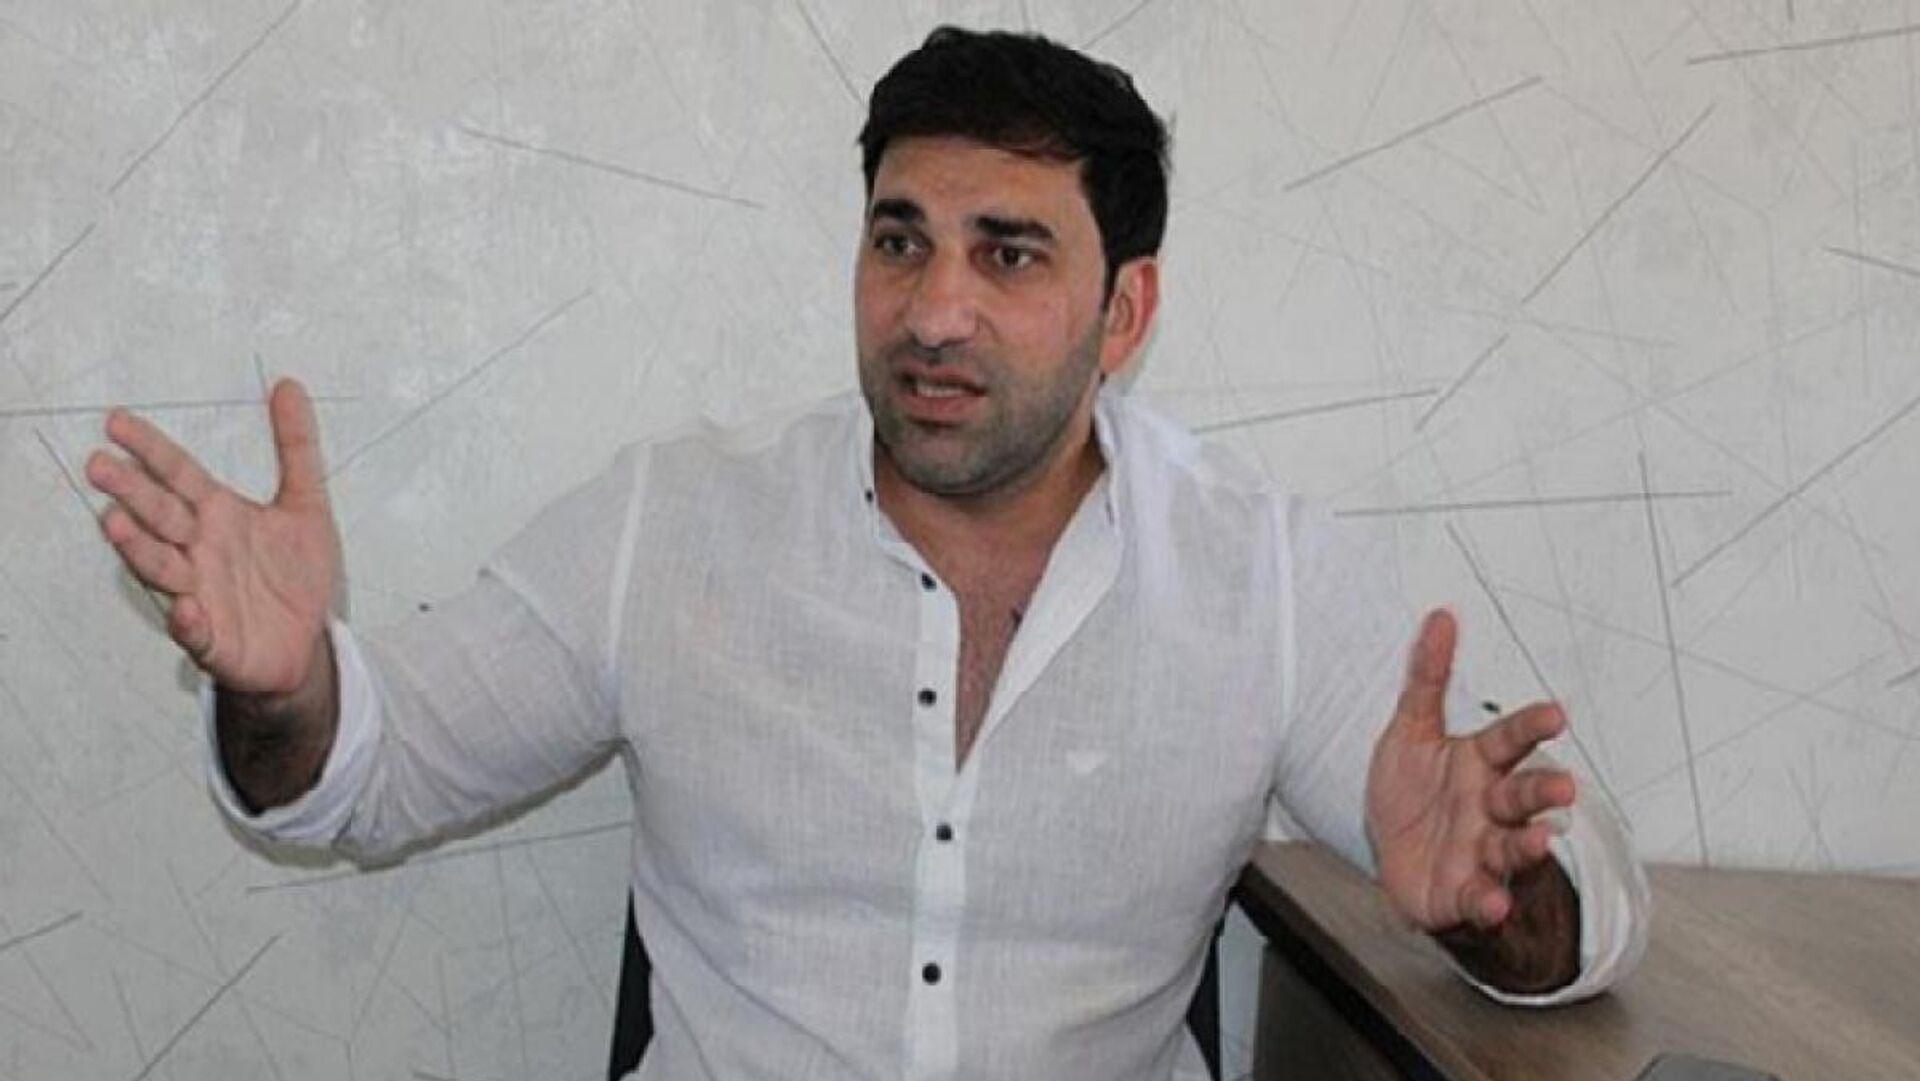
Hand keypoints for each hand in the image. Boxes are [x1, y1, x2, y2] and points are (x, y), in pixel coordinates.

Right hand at [86, 379, 338, 696]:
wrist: (306, 644)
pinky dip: (187, 622)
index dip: (151, 449)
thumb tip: (291, 386)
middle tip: (101, 466)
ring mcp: (201, 594)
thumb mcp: (308, 505)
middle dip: (132, 492)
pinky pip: (196, 632)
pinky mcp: (214, 640)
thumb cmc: (295, 576)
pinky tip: (187, 608)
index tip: (118, 421)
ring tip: (117, 524)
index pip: (177, 474)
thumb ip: (297, 447)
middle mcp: (200, 550)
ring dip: (140, 549)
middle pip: (161, 516)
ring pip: (163, 569)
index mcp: (218, 515)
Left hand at [1365, 608, 1574, 932]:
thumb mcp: (1410, 731)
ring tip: (1536, 841)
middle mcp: (1490, 808)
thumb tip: (1440, 616)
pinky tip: (1493, 902)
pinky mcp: (1467, 892)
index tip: (1556, 714)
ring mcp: (1483, 851)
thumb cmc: (1413, 794)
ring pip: (1513, 847)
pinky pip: (1482, 898)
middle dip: (1543, 791)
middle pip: (1523, 795)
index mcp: (1479, 764)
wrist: (1395, 861)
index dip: (1532, 726)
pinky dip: (1489, 902)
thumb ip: (1427, 677)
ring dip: (1528, 846)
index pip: (1510, 739)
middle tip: (1564, 787)